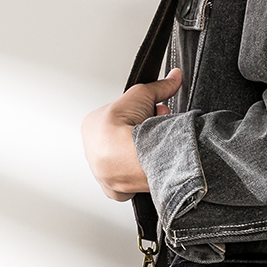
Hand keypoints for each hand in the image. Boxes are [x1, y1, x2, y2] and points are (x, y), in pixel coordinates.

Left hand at [81, 69, 182, 200]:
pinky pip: (125, 187)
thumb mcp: (144, 95)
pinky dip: (137, 181)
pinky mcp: (113, 190)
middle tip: (157, 132)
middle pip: (123, 142)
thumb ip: (159, 87)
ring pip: (124, 164)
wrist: (128, 156)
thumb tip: (175, 76)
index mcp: (92, 126)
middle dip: (143, 135)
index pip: (119, 121)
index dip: (142, 116)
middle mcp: (92, 151)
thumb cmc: (127, 128)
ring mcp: (101, 172)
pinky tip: (148, 172)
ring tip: (155, 152)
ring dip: (140, 157)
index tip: (156, 115)